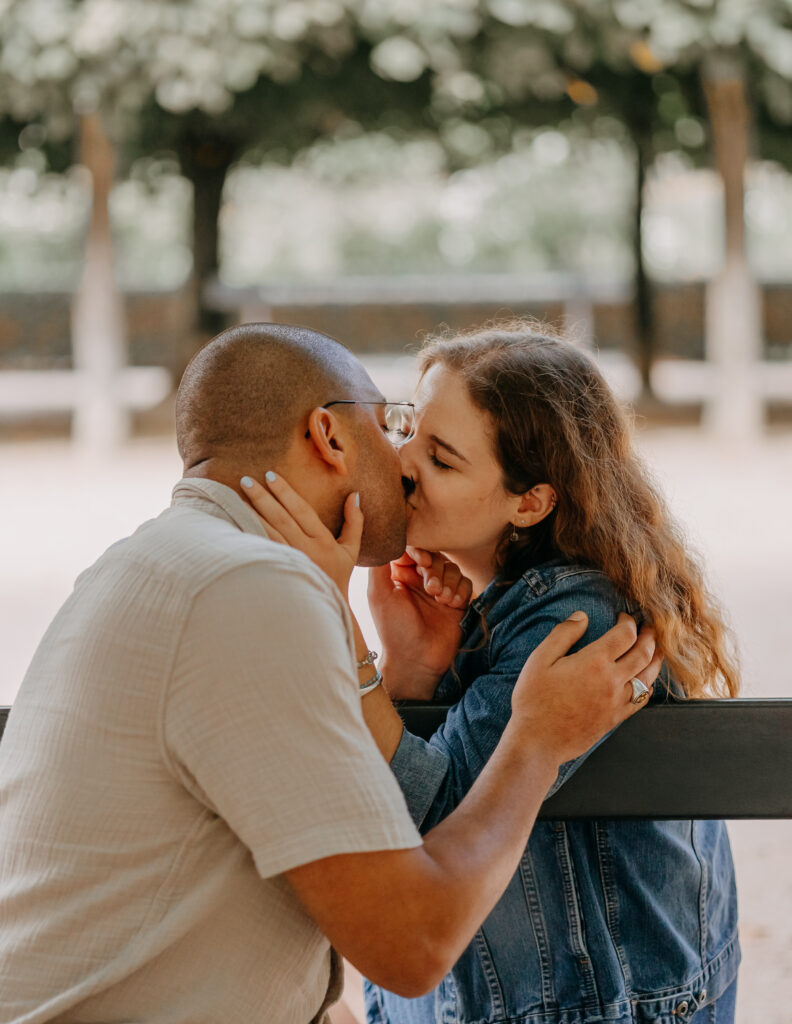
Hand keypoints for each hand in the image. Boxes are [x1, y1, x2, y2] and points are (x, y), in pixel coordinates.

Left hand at [240, 473, 361, 595]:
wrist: (325, 609)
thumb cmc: (338, 576)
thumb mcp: (351, 549)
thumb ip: (354, 521)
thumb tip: (355, 494)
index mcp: (323, 542)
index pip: (301, 511)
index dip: (286, 493)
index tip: (271, 476)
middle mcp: (305, 551)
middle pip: (281, 519)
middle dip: (262, 498)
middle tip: (245, 480)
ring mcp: (290, 563)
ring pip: (267, 534)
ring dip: (251, 514)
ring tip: (236, 496)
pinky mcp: (277, 572)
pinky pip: (261, 550)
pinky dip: (249, 535)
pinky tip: (236, 521)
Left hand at [368, 550, 471, 699]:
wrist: (417, 661)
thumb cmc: (393, 629)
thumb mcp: (378, 594)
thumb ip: (378, 564)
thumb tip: (380, 537)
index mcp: (399, 575)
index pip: (411, 549)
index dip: (419, 551)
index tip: (420, 562)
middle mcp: (419, 580)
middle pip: (435, 556)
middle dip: (435, 570)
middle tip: (431, 588)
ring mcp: (439, 590)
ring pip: (451, 568)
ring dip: (449, 581)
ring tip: (441, 600)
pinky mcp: (457, 601)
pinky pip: (465, 582)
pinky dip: (460, 590)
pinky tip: (452, 605)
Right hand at [510, 611, 661, 763]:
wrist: (538, 741)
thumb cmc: (534, 699)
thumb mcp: (540, 660)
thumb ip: (563, 634)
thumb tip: (581, 616)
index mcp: (594, 662)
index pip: (625, 634)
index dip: (628, 621)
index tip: (624, 616)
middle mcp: (612, 681)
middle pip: (643, 653)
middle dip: (649, 636)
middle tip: (650, 627)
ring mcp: (617, 702)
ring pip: (648, 676)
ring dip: (655, 659)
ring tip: (656, 649)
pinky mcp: (616, 718)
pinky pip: (642, 699)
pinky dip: (648, 685)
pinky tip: (645, 680)